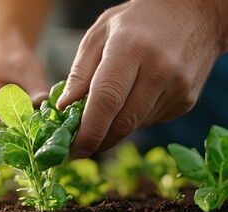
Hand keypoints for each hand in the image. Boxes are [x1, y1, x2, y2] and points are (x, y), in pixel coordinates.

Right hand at [0, 48, 48, 146]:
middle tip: (29, 137)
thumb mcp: (30, 69)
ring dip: (1, 140)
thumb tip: (46, 105)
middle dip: (7, 140)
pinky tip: (9, 128)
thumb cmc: (15, 61)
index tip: (32, 135)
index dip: (13, 133)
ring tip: (19, 130)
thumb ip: (37, 88)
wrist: (0, 54)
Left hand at [56, 0, 227, 156]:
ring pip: (134, 126)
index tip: (73, 148)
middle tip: (79, 146)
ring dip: (113, 129)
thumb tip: (65, 107)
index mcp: (131, 48)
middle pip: (122, 122)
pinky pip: (149, 121)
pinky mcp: (186, 101)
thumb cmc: (138, 20)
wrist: (194, 15)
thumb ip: (80, 72)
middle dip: (97, 140)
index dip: (88, 130)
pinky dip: (131, 120)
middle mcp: (159, 70)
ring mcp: (177, 88)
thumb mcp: (100, 34)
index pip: (107, 100)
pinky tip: (129, 101)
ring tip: (102, 116)